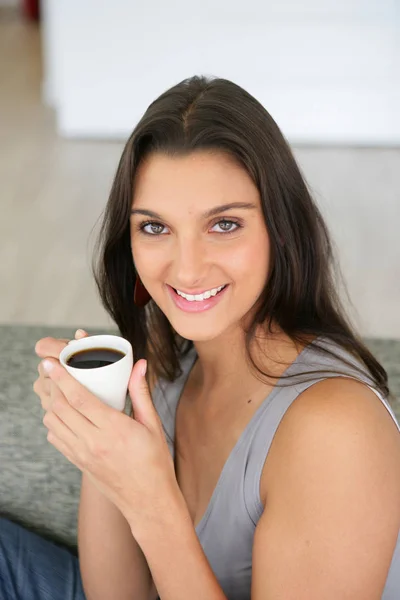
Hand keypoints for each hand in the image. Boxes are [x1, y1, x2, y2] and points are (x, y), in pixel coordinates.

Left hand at [34, 333, 180, 533]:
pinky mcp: (78, 464)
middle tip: (55, 373)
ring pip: (53, 423)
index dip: (62, 378)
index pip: (79, 398)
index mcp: (114, 429)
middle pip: (60, 408)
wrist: (148, 501)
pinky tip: (67, 416)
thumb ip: (141, 393)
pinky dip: (55, 423)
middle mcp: (93, 442)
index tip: (52, 363)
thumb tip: (141, 365)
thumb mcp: (153, 424)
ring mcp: (82, 455)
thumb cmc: (155, 461)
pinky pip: (56, 439)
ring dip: (53, 405)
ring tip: (61, 392)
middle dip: (54, 387)